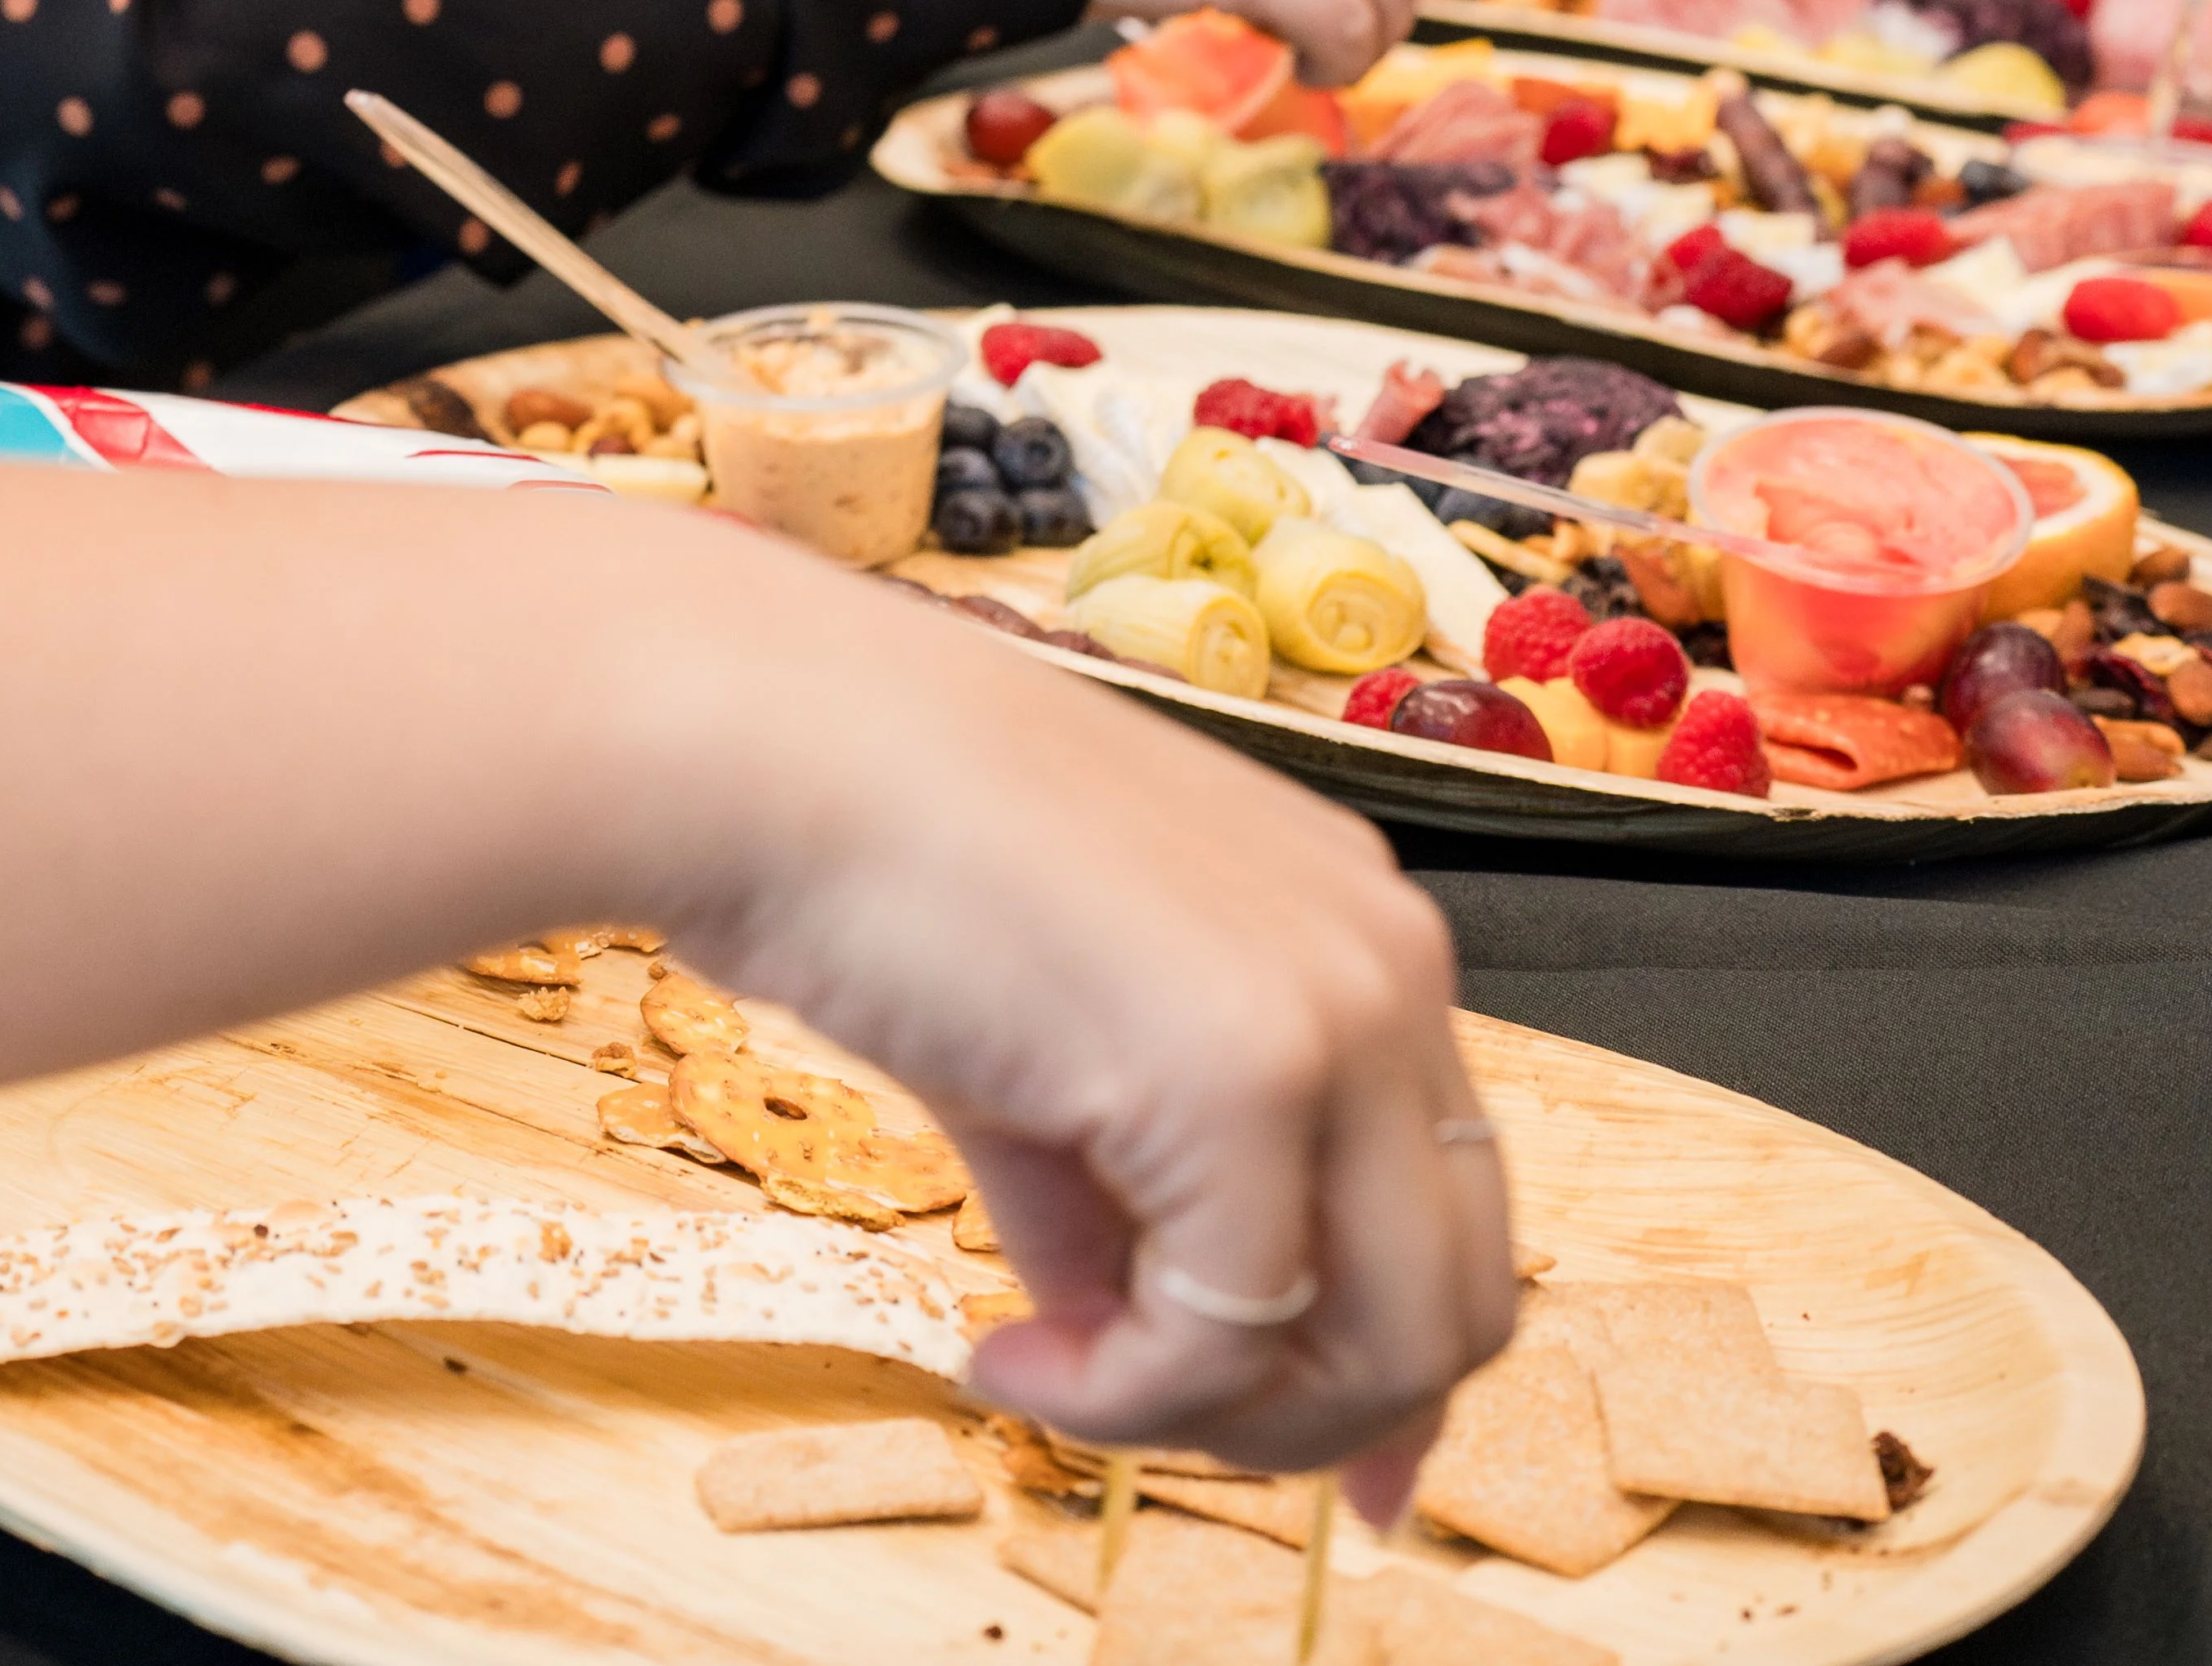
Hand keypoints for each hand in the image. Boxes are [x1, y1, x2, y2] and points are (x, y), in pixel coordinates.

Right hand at [669, 573, 1506, 1489]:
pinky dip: (1121, 1398)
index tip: (1318, 1465)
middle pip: (1458, 1300)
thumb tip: (1119, 1333)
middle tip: (1137, 1418)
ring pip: (1394, 1344)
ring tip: (1053, 1379)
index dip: (1385, 1366)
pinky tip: (1001, 1352)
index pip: (1449, 1205)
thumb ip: (1119, 1188)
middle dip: (1311, 1417)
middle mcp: (1386, 959)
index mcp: (1352, 926)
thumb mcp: (1041, 1040)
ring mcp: (1334, 1011)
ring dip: (1222, 1420)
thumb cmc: (865, 847)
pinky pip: (1230, 1337)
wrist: (754, 746)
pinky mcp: (1244, 1072)